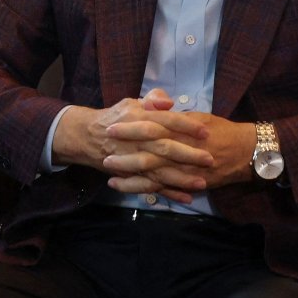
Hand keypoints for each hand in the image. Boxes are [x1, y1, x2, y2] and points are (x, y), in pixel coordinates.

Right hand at [54, 90, 214, 200]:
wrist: (87, 137)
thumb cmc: (116, 118)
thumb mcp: (131, 103)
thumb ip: (152, 99)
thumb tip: (168, 101)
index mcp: (138, 119)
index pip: (165, 121)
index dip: (185, 125)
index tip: (205, 131)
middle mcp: (136, 141)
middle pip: (163, 147)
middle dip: (187, 154)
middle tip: (210, 159)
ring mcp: (133, 160)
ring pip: (158, 170)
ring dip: (180, 178)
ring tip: (202, 183)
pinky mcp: (131, 174)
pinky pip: (149, 185)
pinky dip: (167, 193)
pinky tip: (186, 197)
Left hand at [104, 107, 257, 195]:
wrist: (247, 152)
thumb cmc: (219, 130)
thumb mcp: (196, 115)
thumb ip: (171, 113)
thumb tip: (149, 105)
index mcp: (182, 130)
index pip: (152, 127)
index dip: (130, 128)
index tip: (111, 127)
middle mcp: (183, 150)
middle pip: (149, 153)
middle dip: (125, 154)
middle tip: (104, 153)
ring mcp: (185, 169)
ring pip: (153, 174)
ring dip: (129, 174)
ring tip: (108, 174)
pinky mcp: (188, 183)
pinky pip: (162, 188)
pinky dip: (142, 188)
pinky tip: (125, 187)